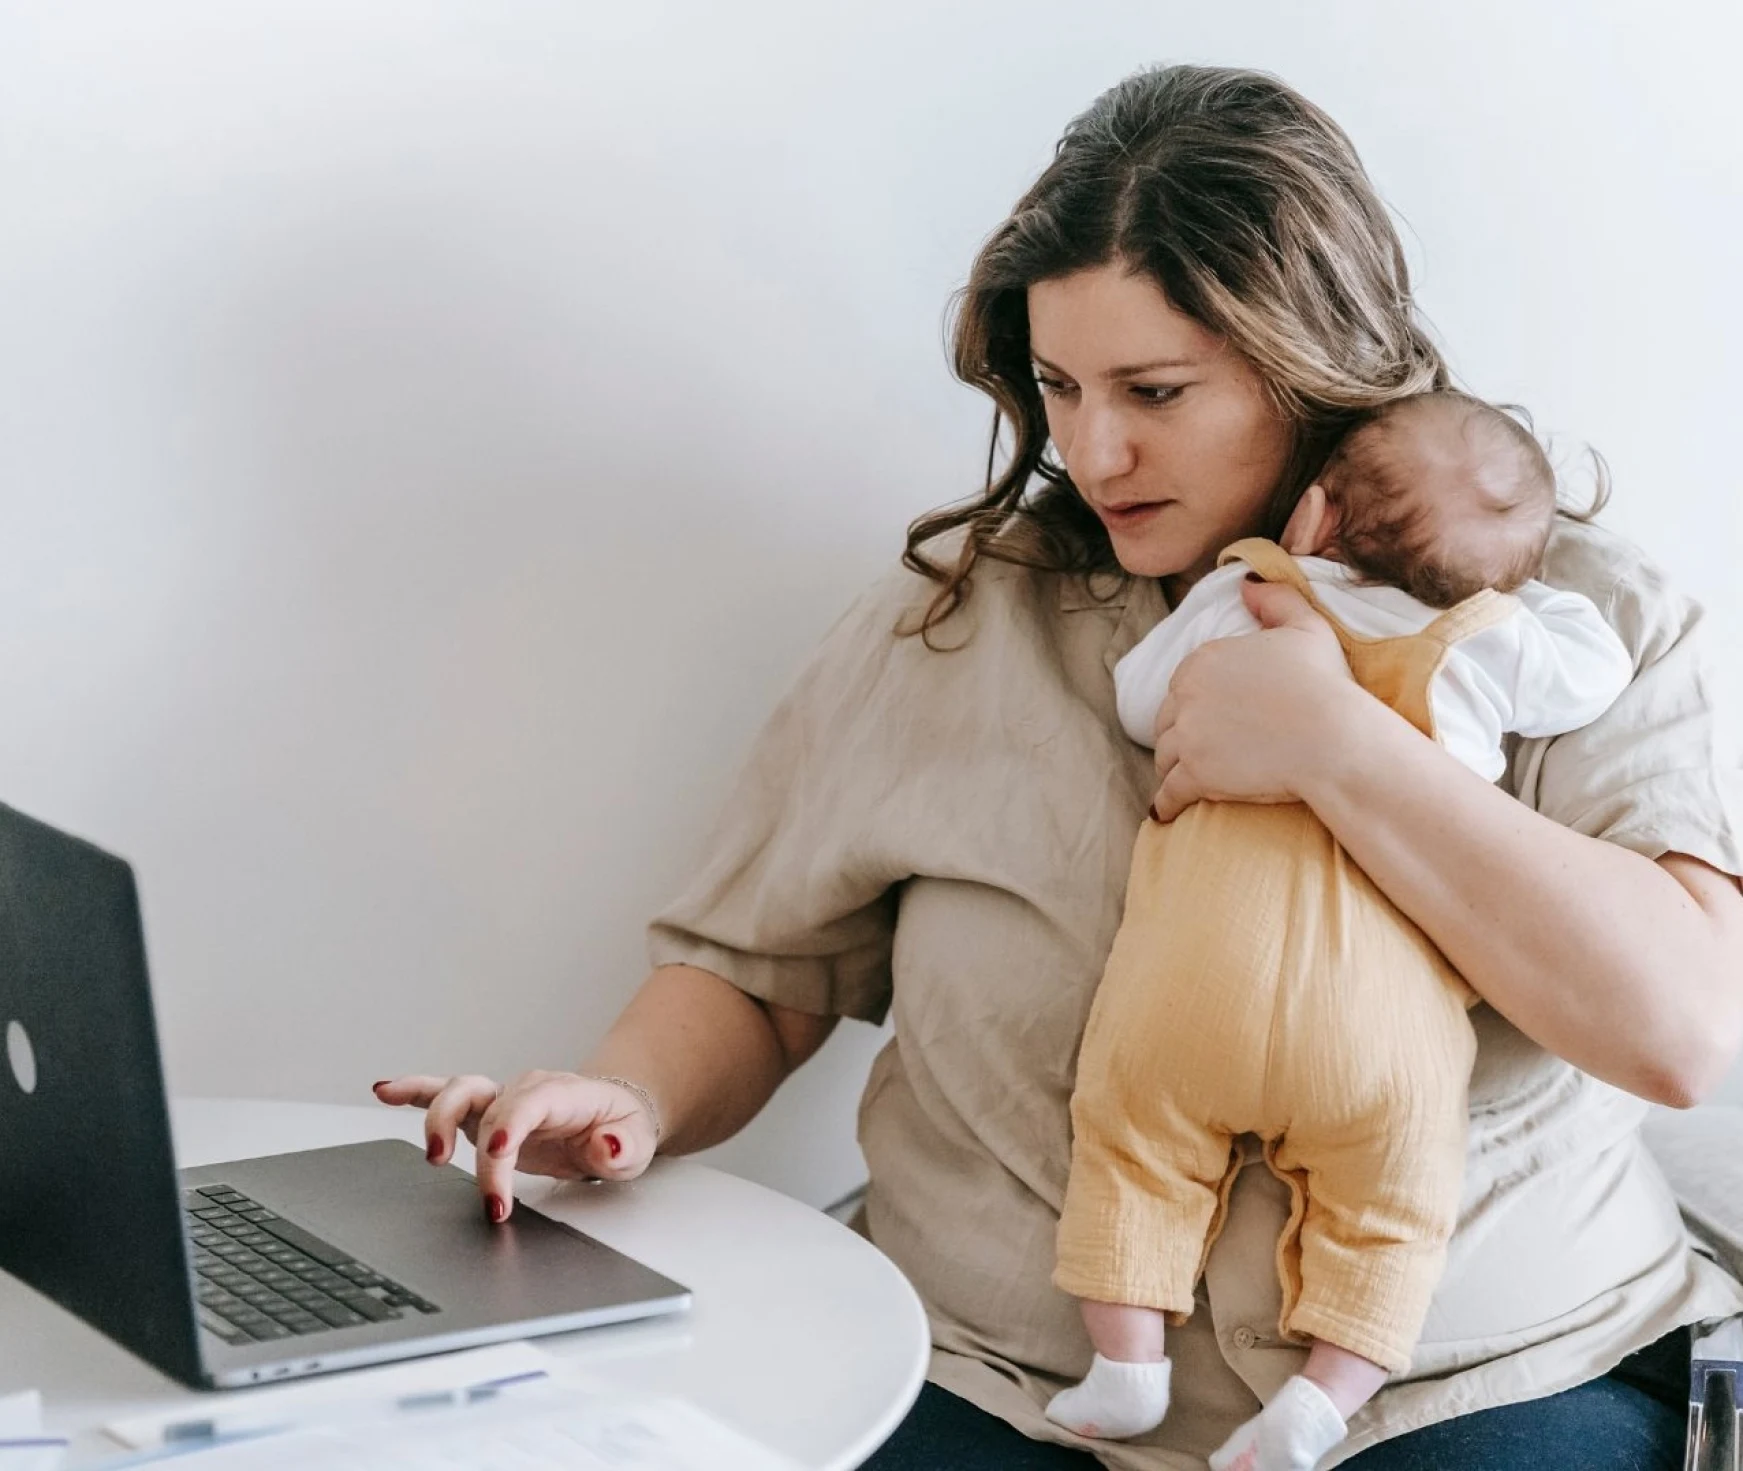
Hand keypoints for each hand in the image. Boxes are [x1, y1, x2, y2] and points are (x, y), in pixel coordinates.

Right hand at [372, 1071, 658, 1222]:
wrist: (614, 1120)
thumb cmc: (621, 1130)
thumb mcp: (636, 1144)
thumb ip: (621, 1146)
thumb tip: (606, 1146)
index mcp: (563, 1094)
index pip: (529, 1103)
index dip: (509, 1125)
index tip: (497, 1154)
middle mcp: (526, 1091)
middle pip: (488, 1102)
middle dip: (474, 1142)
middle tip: (475, 1186)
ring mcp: (501, 1101)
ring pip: (459, 1093)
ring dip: (436, 1117)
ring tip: (430, 1155)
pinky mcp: (484, 1116)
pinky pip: (444, 1096)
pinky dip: (413, 1091)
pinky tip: (384, 1091)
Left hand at [1150, 579, 1361, 822]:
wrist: (1334, 737)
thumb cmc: (1326, 684)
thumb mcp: (1306, 627)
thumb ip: (1274, 600)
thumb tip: (1247, 583)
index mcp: (1205, 659)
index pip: (1183, 685)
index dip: (1193, 703)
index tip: (1206, 718)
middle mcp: (1187, 694)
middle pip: (1168, 720)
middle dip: (1178, 735)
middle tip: (1192, 752)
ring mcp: (1187, 735)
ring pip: (1164, 756)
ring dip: (1171, 768)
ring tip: (1180, 780)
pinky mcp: (1193, 773)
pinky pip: (1167, 793)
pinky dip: (1165, 804)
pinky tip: (1166, 812)